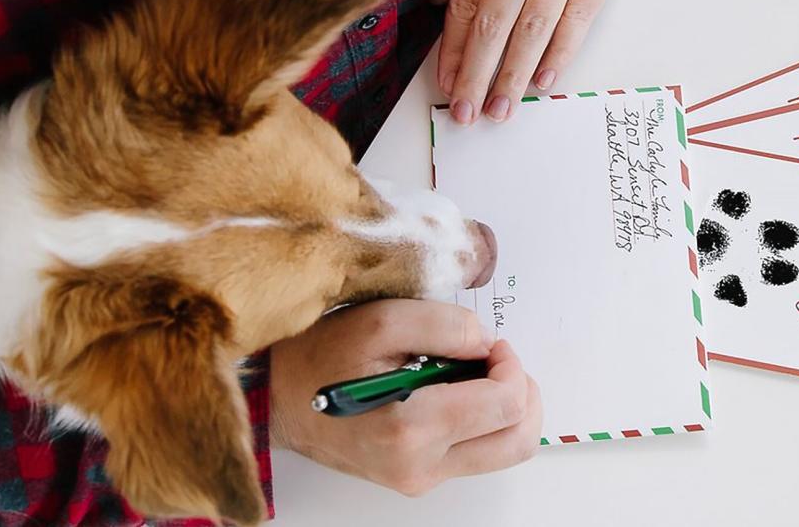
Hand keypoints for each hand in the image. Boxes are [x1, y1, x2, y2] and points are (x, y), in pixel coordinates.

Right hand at [269, 300, 541, 495]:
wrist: (276, 398)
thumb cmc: (320, 357)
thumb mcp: (381, 320)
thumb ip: (444, 325)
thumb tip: (485, 342)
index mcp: (412, 428)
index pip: (506, 405)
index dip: (511, 365)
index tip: (491, 344)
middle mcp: (420, 465)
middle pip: (517, 441)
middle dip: (522, 393)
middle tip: (497, 361)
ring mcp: (418, 477)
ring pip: (502, 452)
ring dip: (505, 409)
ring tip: (475, 374)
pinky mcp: (415, 478)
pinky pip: (474, 453)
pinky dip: (480, 420)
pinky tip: (452, 391)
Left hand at [437, 0, 670, 123]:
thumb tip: (438, 2)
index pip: (464, 2)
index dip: (451, 49)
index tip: (444, 83)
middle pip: (494, 23)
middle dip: (476, 74)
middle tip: (466, 114)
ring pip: (534, 28)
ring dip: (514, 75)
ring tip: (500, 110)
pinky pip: (577, 19)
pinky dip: (559, 54)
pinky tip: (543, 82)